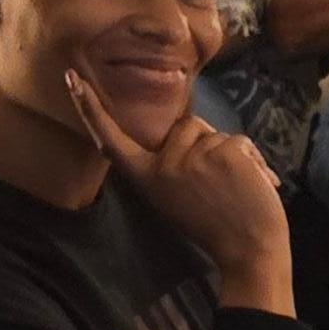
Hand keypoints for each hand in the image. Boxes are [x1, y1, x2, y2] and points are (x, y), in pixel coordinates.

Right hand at [66, 76, 291, 303]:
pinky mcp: (222, 152)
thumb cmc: (215, 226)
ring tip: (238, 186)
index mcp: (146, 179)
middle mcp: (162, 166)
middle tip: (219, 183)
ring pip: (213, 132)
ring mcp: (191, 157)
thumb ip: (170, 165)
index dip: (91, 109)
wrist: (249, 250)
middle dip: (205, 142)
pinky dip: (253, 158)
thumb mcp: (175, 197)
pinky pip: (238, 140)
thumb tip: (186, 127)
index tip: (73, 78)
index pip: (112, 140)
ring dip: (231, 152)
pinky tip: (255, 184)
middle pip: (185, 125)